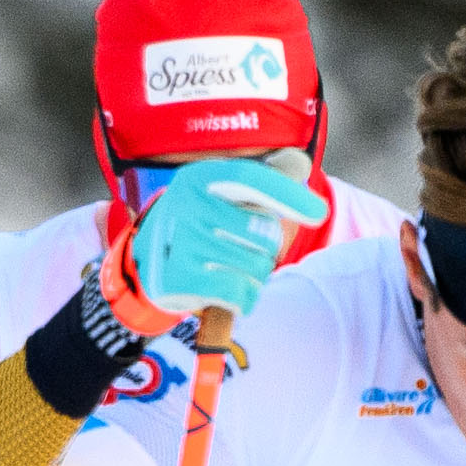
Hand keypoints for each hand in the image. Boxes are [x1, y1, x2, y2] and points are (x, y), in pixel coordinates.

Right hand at [102, 155, 321, 331]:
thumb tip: (299, 166)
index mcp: (200, 177)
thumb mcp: (225, 194)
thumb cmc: (202, 226)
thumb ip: (267, 177)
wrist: (146, 266)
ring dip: (255, 278)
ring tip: (232, 273)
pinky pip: (236, 293)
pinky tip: (235, 296)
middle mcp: (186, 205)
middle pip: (263, 233)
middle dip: (267, 250)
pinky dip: (244, 299)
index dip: (289, 197)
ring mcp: (180, 243)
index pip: (252, 181)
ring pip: (254, 267)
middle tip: (243, 253)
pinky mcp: (175, 280)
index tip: (319, 215)